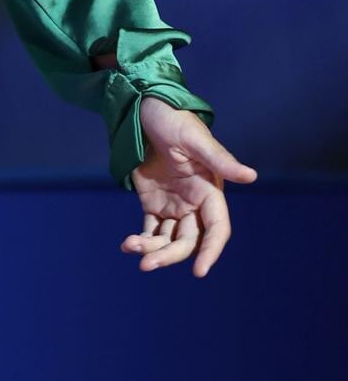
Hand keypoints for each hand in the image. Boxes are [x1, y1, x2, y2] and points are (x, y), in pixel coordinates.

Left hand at [121, 96, 257, 276]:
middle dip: (170, 255)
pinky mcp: (153, 203)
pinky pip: (150, 230)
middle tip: (146, 264)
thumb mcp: (195, 139)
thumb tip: (252, 176)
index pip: (216, 228)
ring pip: (168, 240)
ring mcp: (173, 205)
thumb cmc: (173, 119)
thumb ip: (220, 161)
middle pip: (189, 241)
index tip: (199, 271)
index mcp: (210, 191)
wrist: (142, 109)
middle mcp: (194, 203)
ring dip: (152, 250)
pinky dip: (141, 241)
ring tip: (131, 248)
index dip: (211, 250)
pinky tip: (128, 245)